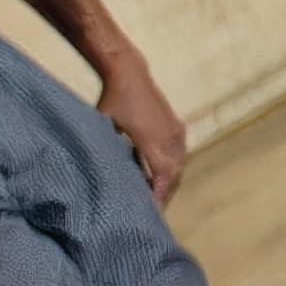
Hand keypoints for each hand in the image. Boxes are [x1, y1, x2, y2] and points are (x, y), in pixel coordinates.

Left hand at [94, 43, 188, 202]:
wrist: (130, 73)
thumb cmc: (113, 99)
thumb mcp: (106, 126)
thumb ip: (110, 151)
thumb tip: (106, 175)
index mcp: (154, 141)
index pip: (162, 177)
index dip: (159, 196)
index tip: (153, 213)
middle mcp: (171, 139)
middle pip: (174, 174)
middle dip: (166, 193)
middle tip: (155, 211)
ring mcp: (177, 132)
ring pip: (179, 165)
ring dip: (170, 181)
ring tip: (158, 196)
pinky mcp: (177, 127)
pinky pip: (179, 154)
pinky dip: (172, 167)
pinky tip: (162, 175)